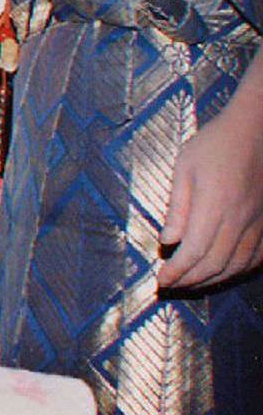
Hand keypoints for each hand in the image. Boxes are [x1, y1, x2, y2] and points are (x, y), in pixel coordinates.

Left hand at [159, 99, 262, 288]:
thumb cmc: (216, 144)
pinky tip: (223, 272)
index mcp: (216, 205)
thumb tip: (168, 241)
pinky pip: (256, 257)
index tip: (161, 280)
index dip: (177, 271)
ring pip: (238, 265)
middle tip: (171, 285)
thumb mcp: (185, 168)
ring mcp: (260, 223)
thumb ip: (178, 208)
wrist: (257, 130)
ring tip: (191, 282)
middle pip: (216, 265)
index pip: (194, 252)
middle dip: (190, 280)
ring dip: (213, 279)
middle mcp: (241, 219)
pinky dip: (238, 270)